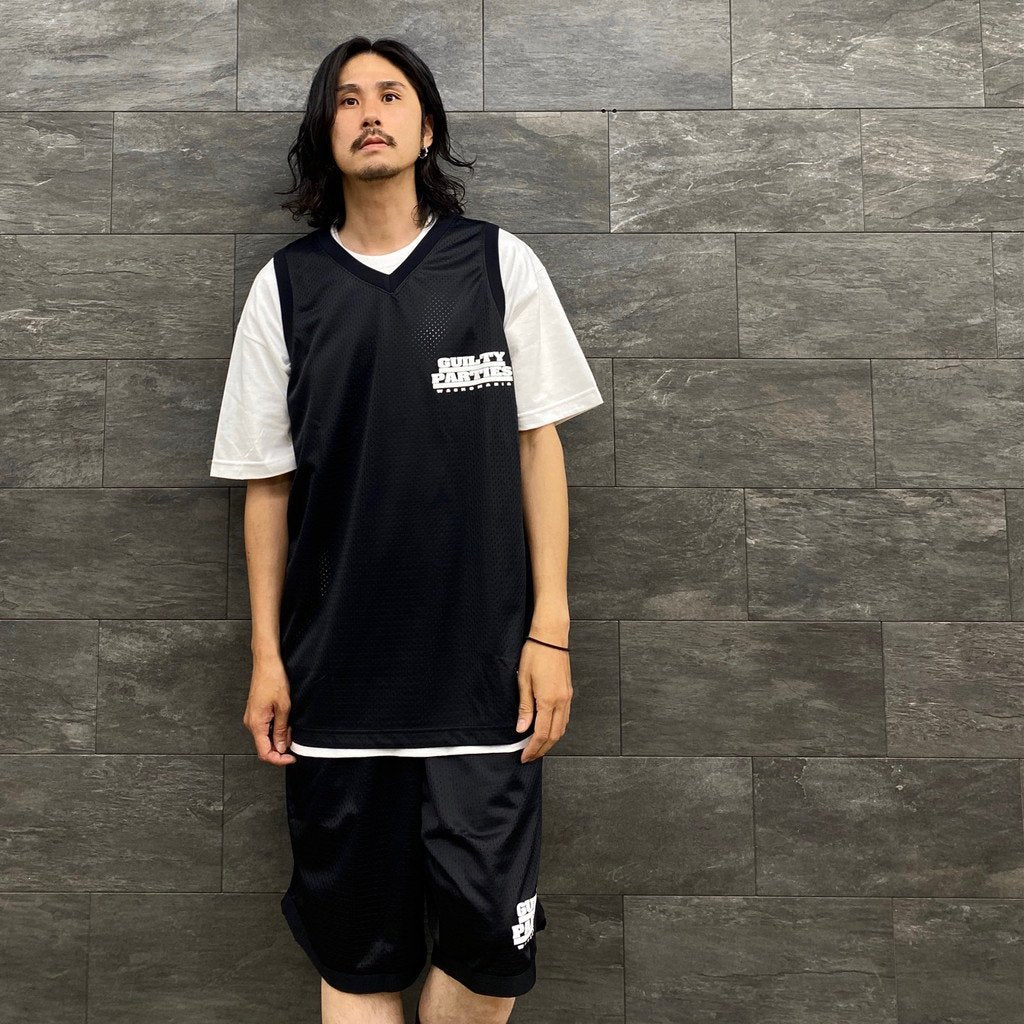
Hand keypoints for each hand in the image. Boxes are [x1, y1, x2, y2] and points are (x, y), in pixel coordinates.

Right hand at [243, 659, 296, 764]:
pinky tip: (285, 720)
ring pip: (265, 737)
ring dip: (279, 737)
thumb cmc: (273, 680)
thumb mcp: (283, 707)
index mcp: (256, 724)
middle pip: (264, 746)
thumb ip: (281, 729)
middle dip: (281, 747)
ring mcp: (253, 717)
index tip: (292, 757)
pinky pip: (265, 727)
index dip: (279, 759)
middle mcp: (251, 723)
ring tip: (290, 726)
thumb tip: (280, 747)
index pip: (264, 753)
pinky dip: (276, 728)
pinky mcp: (256, 712)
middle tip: (294, 738)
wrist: (266, 662)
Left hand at [516, 639, 571, 761]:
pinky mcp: (568, 692)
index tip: (524, 756)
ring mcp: (567, 697)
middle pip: (554, 735)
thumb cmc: (535, 654)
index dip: (533, 748)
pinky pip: (565, 718)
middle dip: (542, 749)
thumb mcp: (523, 680)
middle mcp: (561, 701)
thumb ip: (524, 707)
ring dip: (550, 741)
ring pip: (562, 728)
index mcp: (548, 700)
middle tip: (530, 757)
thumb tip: (522, 729)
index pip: (541, 733)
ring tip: (537, 747)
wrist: (551, 637)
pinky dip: (556, 729)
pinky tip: (547, 729)